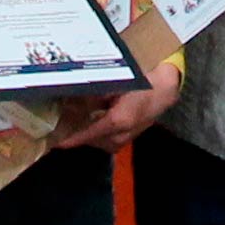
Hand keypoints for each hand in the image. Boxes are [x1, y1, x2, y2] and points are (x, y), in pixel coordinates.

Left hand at [52, 61, 180, 153]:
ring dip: (88, 134)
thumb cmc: (143, 81)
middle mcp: (122, 134)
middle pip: (93, 140)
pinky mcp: (130, 135)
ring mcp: (128, 137)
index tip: (58, 142)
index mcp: (118, 121)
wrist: (166, 87)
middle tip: (62, 127)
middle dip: (78, 135)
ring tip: (74, 124)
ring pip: (101, 141)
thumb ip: (93, 93)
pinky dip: (99, 133)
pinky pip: (109, 139)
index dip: (72, 139)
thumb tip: (72, 98)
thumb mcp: (116, 83)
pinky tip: (93, 121)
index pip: (89, 134)